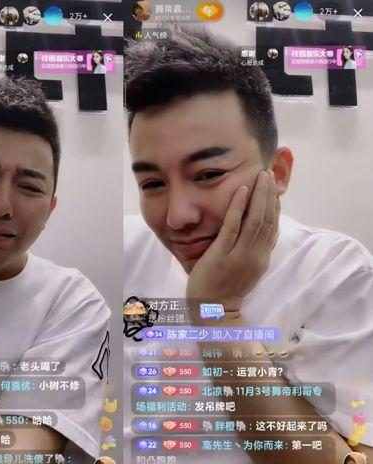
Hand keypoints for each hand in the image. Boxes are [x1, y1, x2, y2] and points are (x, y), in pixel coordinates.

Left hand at [186, 170, 279, 319]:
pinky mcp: (222, 254)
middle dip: (269, 195)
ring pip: (255, 221)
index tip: (276, 188)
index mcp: (261, 258)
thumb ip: (254, 249)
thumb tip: (261, 231)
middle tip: (269, 174)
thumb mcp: (247, 269)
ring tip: (261, 177)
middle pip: (267, 220)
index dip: (276, 206)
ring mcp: (239, 255)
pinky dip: (238, 207)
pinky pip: (232, 227)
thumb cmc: (226, 288)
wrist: (212, 311)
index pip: (273, 227)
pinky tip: (241, 190)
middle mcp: (255, 255)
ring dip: (259, 196)